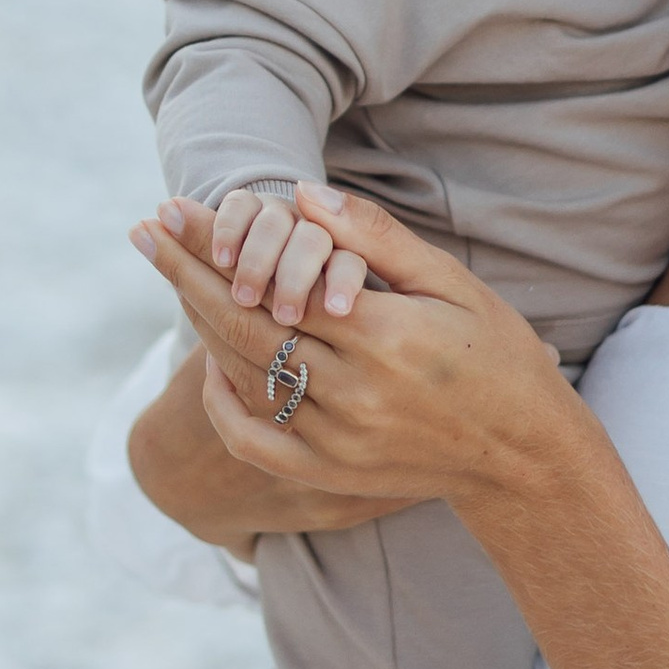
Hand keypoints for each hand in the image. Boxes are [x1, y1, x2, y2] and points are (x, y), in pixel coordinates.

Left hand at [131, 184, 573, 517]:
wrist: (523, 455)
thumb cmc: (496, 355)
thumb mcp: (452, 284)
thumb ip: (377, 239)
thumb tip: (306, 195)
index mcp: (383, 336)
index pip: (273, 280)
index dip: (217, 243)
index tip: (175, 209)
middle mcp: (352, 392)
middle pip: (241, 325)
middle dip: (185, 273)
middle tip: (144, 230)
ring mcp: (337, 438)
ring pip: (243, 376)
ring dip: (197, 322)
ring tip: (169, 273)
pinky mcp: (331, 473)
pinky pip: (255, 440)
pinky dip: (224, 404)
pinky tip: (210, 363)